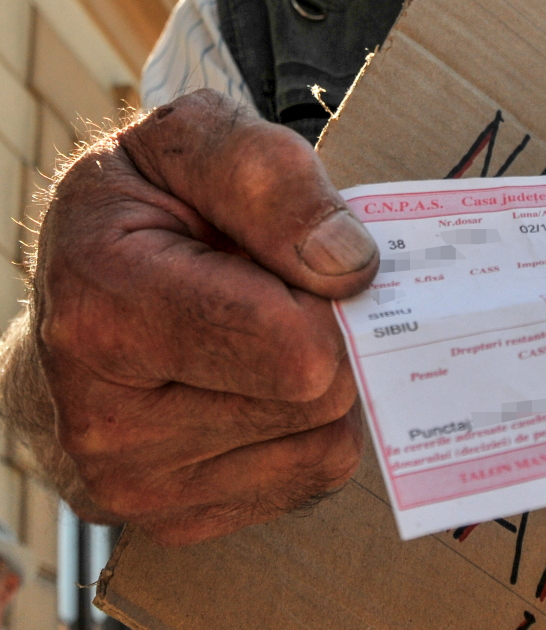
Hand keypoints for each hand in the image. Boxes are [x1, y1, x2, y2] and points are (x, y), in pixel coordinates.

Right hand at [30, 90, 377, 544]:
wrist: (75, 295)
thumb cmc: (140, 210)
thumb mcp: (192, 143)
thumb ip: (270, 178)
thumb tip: (349, 267)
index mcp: (103, 312)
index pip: (297, 350)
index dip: (325, 296)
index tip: (298, 259)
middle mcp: (106, 420)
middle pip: (321, 398)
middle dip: (325, 336)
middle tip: (278, 295)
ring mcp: (137, 485)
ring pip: (327, 442)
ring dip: (319, 383)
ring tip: (259, 336)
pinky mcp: (175, 521)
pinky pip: (311, 476)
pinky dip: (305, 427)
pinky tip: (257, 382)